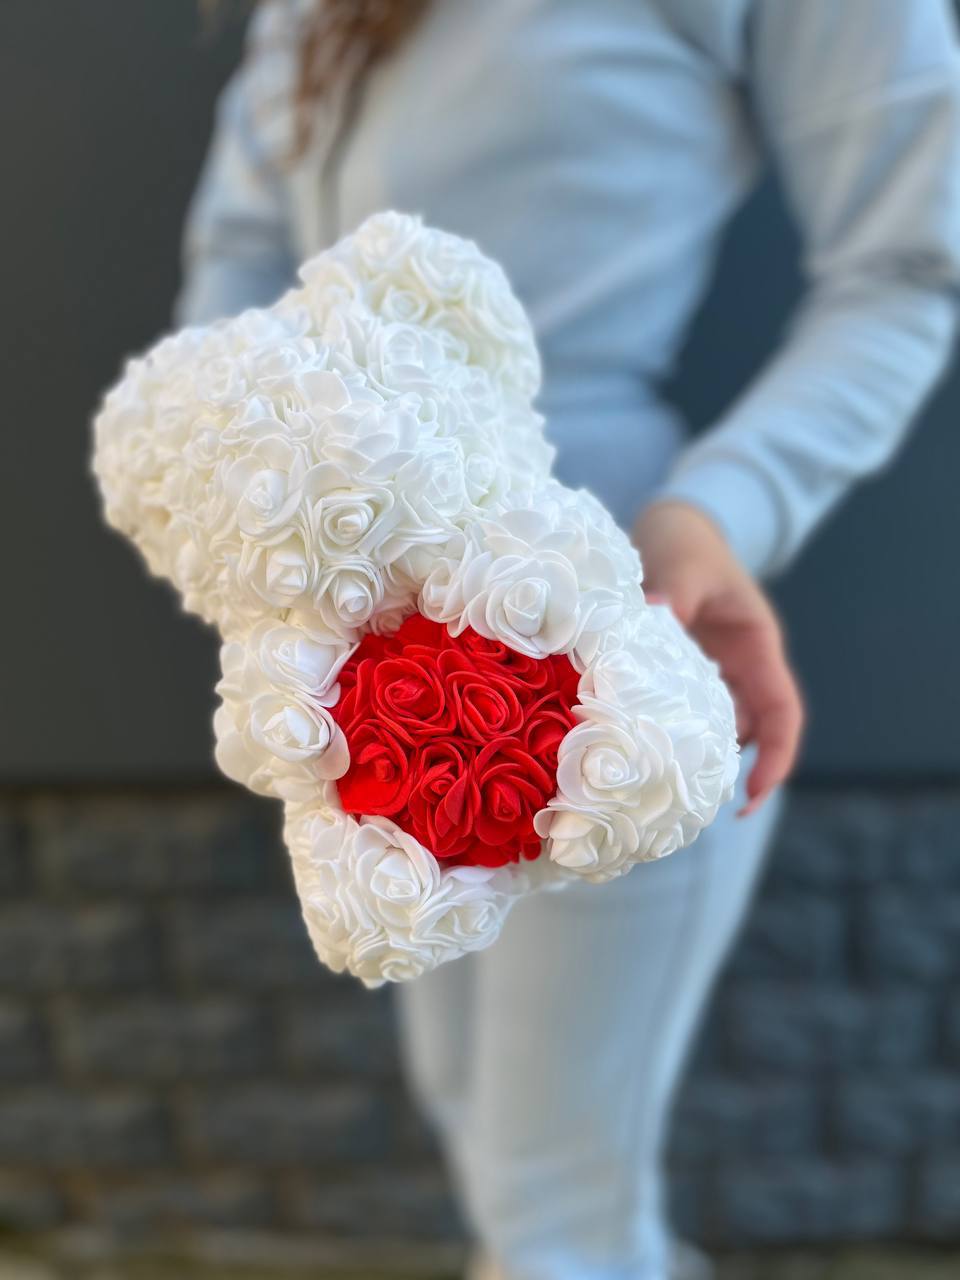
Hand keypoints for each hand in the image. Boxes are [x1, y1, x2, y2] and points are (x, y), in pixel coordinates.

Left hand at [632, 500, 803, 814]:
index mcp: (756, 644)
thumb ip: (670, 595)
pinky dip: (660, 728)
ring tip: (650, 781)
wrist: (671, 523)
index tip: (749, 797)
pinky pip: (677, 709)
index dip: (776, 759)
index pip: (782, 713)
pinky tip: (627, 744)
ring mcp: (710, 669)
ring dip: (689, 751)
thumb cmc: (684, 540)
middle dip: (725, 769)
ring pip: (710, 725)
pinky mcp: (678, 669)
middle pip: (748, 731)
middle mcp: (739, 665)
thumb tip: (652, 619)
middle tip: (685, 805)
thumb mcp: (681, 564)